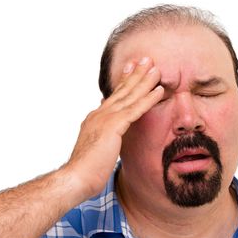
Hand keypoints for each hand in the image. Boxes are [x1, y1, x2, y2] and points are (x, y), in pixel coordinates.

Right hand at [63, 57, 163, 198]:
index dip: (124, 81)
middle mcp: (100, 114)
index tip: (132, 68)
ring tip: (157, 68)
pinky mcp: (113, 127)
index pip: (113, 96)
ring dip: (145, 81)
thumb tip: (110, 134)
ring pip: (130, 95)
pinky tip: (160, 90)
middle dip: (135, 73)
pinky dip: (149, 98)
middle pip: (122, 90)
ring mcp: (106, 119)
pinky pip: (135, 109)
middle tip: (147, 59)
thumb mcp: (97, 149)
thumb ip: (104, 137)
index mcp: (95, 118)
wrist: (77, 178)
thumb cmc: (87, 170)